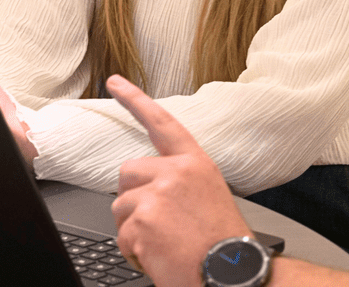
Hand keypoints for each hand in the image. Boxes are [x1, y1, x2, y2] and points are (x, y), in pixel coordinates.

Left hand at [107, 74, 252, 286]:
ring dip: (134, 229)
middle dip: (134, 198)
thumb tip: (151, 187)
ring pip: (120, 206)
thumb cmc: (222, 243)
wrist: (234, 276)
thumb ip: (180, 181)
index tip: (114, 81)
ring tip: (165, 245)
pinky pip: (122, 236)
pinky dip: (135, 252)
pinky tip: (160, 258)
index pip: (162, 123)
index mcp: (195, 163)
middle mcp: (176, 172)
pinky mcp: (144, 219)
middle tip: (158, 224)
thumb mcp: (209, 196)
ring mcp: (158, 194)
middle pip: (128, 172)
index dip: (135, 100)